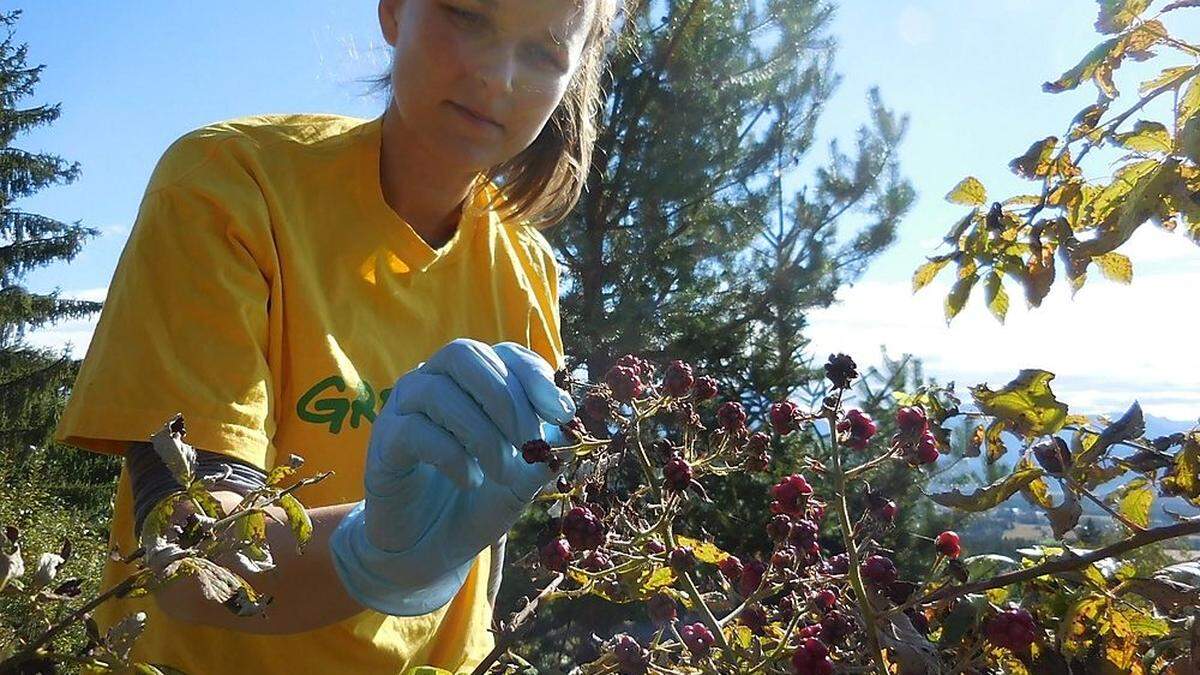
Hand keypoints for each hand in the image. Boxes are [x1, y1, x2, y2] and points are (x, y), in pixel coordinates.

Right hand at [330, 338, 575, 615]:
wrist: (429, 549)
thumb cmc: (476, 502)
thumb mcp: (520, 480)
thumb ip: (541, 456)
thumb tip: (567, 437)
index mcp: (472, 381)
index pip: (503, 353)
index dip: (534, 375)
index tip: (563, 413)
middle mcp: (433, 382)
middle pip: (464, 355)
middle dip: (506, 397)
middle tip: (529, 443)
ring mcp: (403, 409)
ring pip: (438, 391)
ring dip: (481, 432)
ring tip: (502, 472)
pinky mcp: (385, 443)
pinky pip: (414, 430)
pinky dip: (451, 455)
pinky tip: (470, 480)